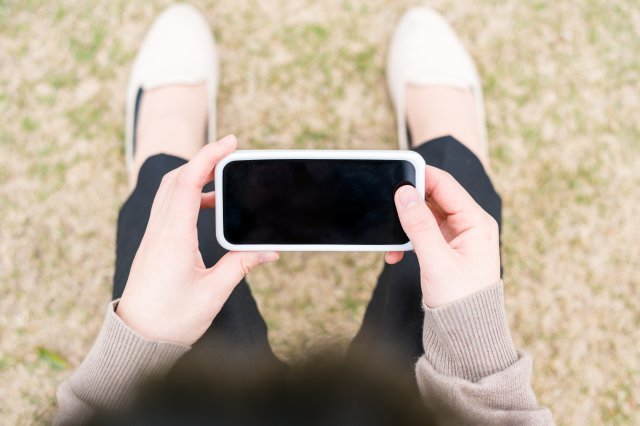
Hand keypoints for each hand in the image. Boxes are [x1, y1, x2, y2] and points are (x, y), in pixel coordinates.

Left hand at [116, 135, 278, 345]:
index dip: (209, 156)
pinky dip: (186, 195)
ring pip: (169, 191)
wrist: (136, 341)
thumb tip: (269, 251)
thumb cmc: (172, 320)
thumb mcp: (214, 292)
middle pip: (176, 179)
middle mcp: (159, 231)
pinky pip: (167, 207)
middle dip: (203, 159)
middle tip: (230, 154)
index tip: (231, 142)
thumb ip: (241, 265)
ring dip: (193, 176)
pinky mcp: (152, 245)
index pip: (189, 182)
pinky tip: (206, 208)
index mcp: (174, 237)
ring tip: (222, 179)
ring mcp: (152, 236)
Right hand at [386, 166, 499, 307]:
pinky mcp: (445, 249)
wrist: (466, 334)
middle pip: (434, 197)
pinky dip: (406, 240)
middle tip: (386, 204)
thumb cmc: (460, 300)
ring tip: (390, 237)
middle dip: (409, 202)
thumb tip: (404, 193)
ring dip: (405, 224)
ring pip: (424, 216)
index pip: (446, 185)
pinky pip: (422, 233)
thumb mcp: (436, 260)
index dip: (421, 175)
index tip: (396, 172)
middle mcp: (468, 225)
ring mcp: (456, 237)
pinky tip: (394, 254)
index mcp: (476, 222)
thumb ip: (419, 225)